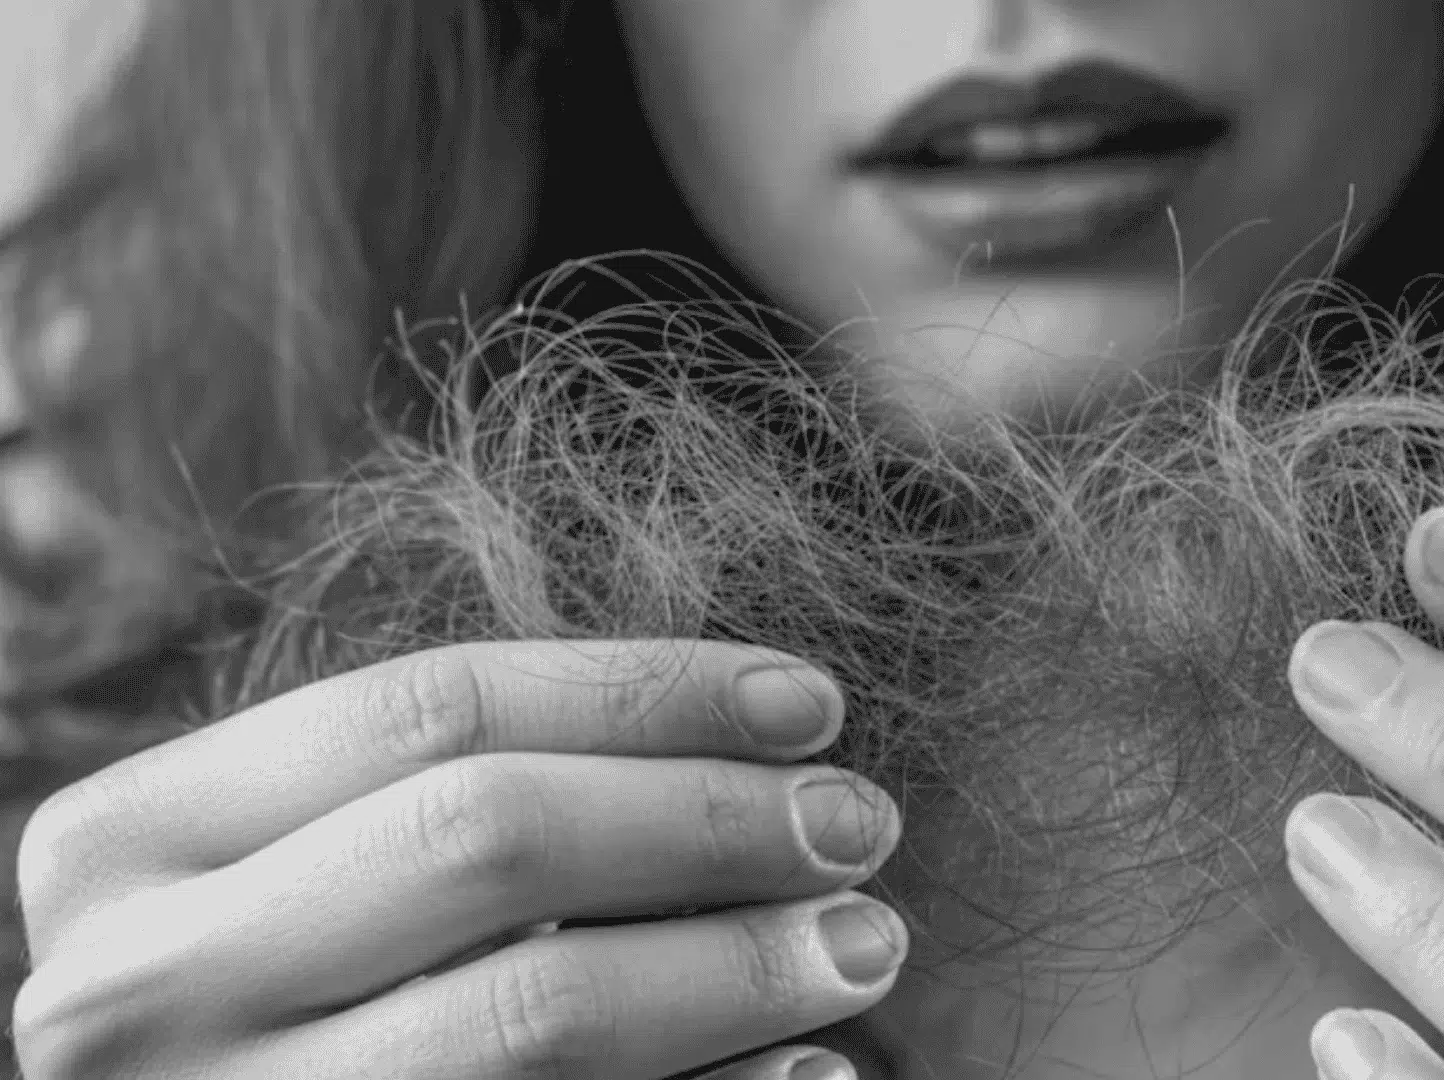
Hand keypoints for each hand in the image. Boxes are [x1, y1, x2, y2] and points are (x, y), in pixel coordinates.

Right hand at [11, 640, 903, 1079]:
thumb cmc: (291, 985)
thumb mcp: (314, 869)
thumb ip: (458, 796)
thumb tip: (769, 736)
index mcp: (128, 843)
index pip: (431, 706)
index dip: (649, 688)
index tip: (813, 699)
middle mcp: (134, 989)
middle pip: (488, 837)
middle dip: (709, 817)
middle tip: (860, 821)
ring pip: (539, 1009)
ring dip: (740, 964)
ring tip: (865, 937)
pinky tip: (811, 1073)